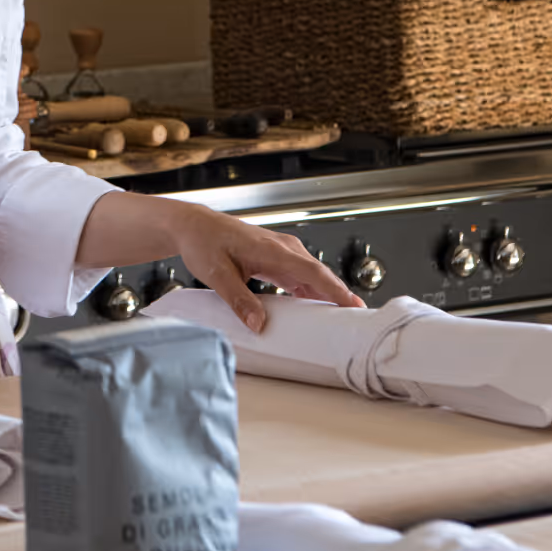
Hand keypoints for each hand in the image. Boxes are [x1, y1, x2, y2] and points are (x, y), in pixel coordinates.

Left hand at [75, 191, 364, 333]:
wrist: (193, 225)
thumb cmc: (203, 242)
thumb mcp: (217, 274)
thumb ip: (238, 299)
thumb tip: (258, 324)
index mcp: (273, 250)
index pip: (312, 272)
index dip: (334, 290)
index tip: (352, 306)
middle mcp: (283, 248)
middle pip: (319, 274)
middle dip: (340, 295)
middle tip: (357, 320)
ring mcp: (282, 253)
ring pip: (313, 275)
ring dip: (328, 294)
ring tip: (344, 319)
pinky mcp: (276, 259)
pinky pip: (301, 276)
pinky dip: (313, 290)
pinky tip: (317, 308)